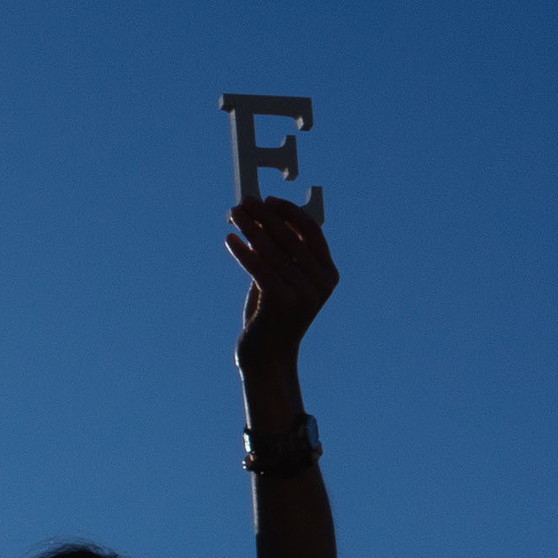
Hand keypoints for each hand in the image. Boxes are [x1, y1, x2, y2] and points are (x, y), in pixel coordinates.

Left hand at [228, 196, 336, 374]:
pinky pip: (258, 268)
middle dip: (265, 216)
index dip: (290, 213)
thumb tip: (262, 219)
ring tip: (233, 214)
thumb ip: (279, 255)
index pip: (312, 232)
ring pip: (272, 250)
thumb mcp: (281, 281)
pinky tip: (229, 239)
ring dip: (250, 228)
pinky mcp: (282, 301)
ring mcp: (304, 292)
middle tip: (244, 201)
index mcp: (328, 274)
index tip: (268, 200)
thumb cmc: (272, 316)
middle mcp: (321, 282)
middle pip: (290, 237)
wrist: (269, 356)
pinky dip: (243, 250)